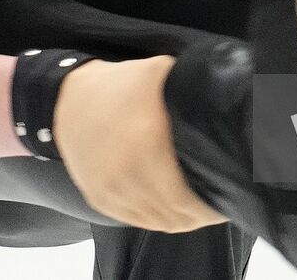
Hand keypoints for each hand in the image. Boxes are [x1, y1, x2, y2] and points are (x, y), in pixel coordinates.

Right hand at [53, 55, 224, 232]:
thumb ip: (192, 86)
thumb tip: (230, 90)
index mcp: (145, 148)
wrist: (66, 98)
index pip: (185, 201)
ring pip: (155, 222)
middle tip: (216, 203)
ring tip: (198, 206)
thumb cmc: (119, 85)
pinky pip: (135, 219)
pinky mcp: (98, 198)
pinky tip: (170, 207)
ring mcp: (110, 191)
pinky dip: (155, 217)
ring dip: (179, 219)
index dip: (209, 208)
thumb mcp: (159, 73)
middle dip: (200, 215)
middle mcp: (126, 176)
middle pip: (174, 217)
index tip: (226, 199)